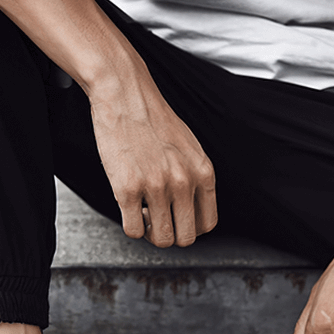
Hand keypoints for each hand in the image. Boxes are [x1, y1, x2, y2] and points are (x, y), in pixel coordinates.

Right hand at [88, 69, 216, 247]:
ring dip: (150, 232)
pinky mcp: (127, 189)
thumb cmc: (154, 118)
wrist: (125, 94)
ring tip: (144, 213)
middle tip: (159, 221)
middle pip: (185, 238)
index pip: (208, 224)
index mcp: (203, 172)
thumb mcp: (189, 148)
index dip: (191, 228)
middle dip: (171, 235)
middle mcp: (183, 182)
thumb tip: (192, 208)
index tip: (179, 221)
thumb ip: (195, 177)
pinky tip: (130, 209)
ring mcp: (156, 187)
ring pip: (161, 239)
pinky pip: (133, 231)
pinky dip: (131, 227)